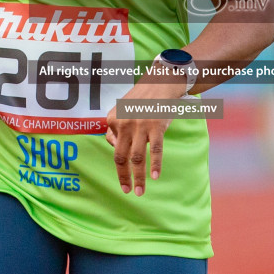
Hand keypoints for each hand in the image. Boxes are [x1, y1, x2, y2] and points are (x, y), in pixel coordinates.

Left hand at [103, 80, 180, 195]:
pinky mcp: (157, 126)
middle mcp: (124, 123)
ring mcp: (140, 125)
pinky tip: (155, 177)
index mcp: (112, 119)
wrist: (161, 81)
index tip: (126, 175)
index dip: (120, 161)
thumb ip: (116, 127)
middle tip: (127, 191)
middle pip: (120, 157)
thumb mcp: (122, 110)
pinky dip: (155, 165)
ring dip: (139, 177)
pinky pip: (155, 150)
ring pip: (137, 158)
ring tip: (141, 191)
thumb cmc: (141, 99)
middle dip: (123, 177)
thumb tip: (113, 145)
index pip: (113, 146)